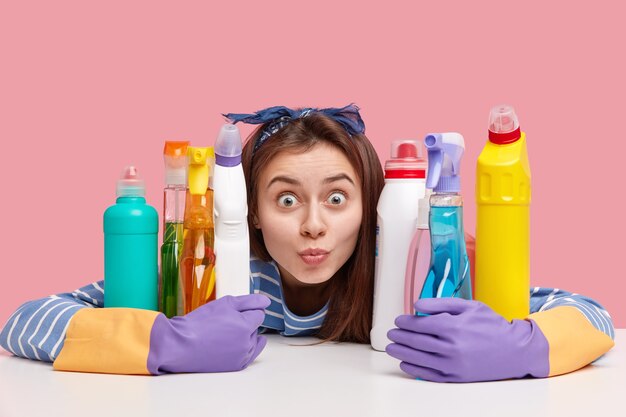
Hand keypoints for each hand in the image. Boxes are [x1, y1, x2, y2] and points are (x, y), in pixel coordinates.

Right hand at [148, 294, 270, 373]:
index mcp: (245, 326)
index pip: (259, 313)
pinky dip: (243, 349)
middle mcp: (247, 343)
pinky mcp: (236, 366)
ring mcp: (242, 356)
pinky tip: (232, 344)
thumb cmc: (199, 323)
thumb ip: (249, 301)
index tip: (232, 312)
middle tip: (224, 323)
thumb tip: (266, 302)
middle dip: (244, 323)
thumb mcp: (224, 304)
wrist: (179, 345)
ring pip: (252, 341)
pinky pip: (249, 354)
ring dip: (244, 336)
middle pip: (255, 327)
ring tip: (223, 335)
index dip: (246, 310)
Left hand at [386, 297, 548, 381]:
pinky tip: (406, 364)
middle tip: (391, 334)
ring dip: (402, 353)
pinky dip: (415, 370)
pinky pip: (430, 375)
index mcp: (454, 326)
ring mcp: (454, 364)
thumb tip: (416, 304)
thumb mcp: (469, 306)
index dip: (406, 322)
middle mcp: (452, 346)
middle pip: (417, 341)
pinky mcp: (457, 377)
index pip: (421, 324)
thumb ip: (441, 303)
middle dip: (400, 337)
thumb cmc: (492, 325)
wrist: (515, 350)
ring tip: (392, 348)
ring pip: (420, 359)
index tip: (398, 320)